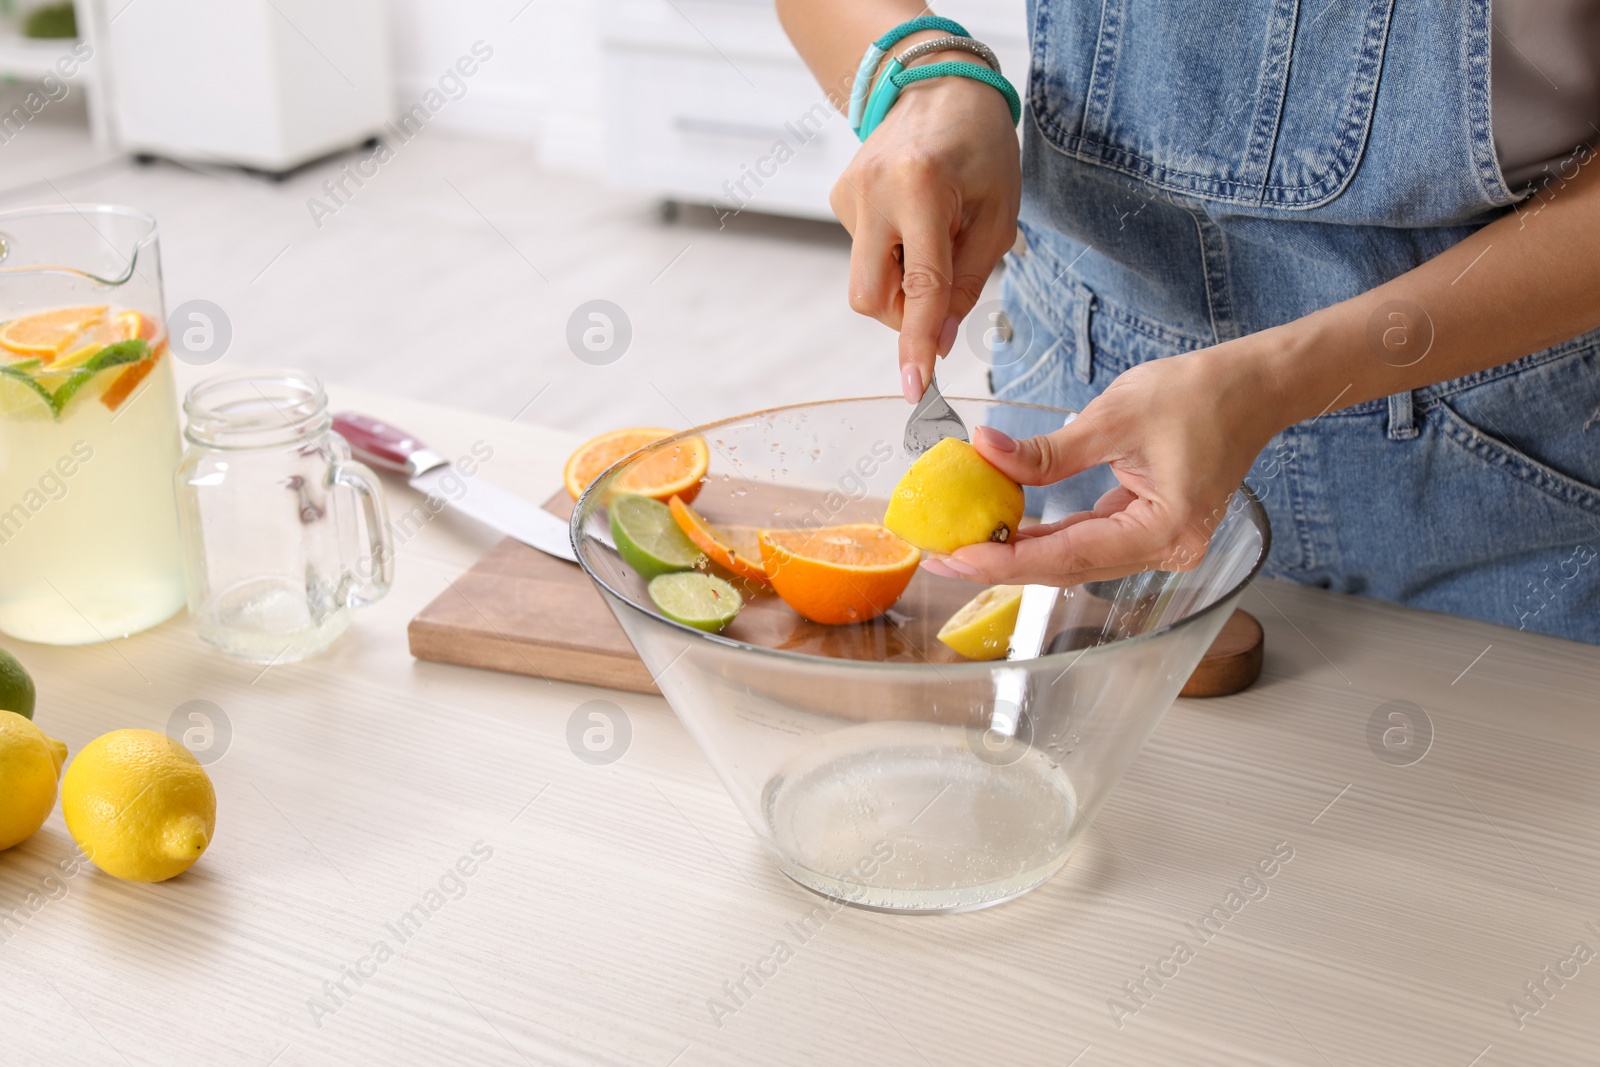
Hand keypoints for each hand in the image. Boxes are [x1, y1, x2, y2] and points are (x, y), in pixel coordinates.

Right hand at [830, 70, 1020, 401]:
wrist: (937, 84)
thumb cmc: (980, 148)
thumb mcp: (998, 214)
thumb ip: (969, 281)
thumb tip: (942, 341)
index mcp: (921, 189)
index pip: (920, 286)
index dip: (918, 342)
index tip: (913, 388)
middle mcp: (873, 192)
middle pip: (871, 297)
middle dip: (905, 315)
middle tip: (942, 289)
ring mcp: (847, 195)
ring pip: (866, 280)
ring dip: (901, 280)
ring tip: (932, 234)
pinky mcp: (837, 197)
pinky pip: (863, 253)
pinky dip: (890, 253)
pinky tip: (910, 217)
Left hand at [935, 341, 1285, 585]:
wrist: (1252, 387)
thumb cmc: (1200, 394)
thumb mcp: (1114, 416)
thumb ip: (1048, 451)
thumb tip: (985, 452)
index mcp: (1166, 532)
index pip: (1070, 555)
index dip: (1008, 559)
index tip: (956, 555)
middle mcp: (1166, 552)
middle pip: (1068, 568)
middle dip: (1001, 564)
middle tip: (939, 557)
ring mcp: (1159, 545)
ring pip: (1074, 559)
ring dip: (1018, 554)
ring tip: (959, 547)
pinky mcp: (1148, 530)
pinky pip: (1087, 541)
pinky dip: (1045, 537)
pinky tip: (1002, 532)